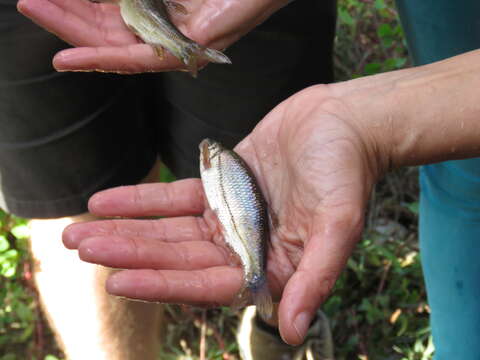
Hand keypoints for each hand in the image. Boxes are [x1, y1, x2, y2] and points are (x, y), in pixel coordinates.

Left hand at [17, 0, 288, 72]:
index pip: (130, 57)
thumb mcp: (221, 25)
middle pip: (108, 35)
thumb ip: (193, 43)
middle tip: (32, 5)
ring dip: (72, 6)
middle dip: (69, 23)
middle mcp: (164, 33)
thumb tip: (156, 53)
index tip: (63, 60)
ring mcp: (159, 12)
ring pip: (107, 14)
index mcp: (181, 49)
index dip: (96, 58)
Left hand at [62, 83, 385, 344]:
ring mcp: (229, 215)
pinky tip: (106, 200)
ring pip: (169, 228)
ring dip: (126, 228)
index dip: (163, 283)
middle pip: (177, 256)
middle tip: (80, 248)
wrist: (344, 122)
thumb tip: (293, 332)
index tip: (117, 279)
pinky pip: (175, 196)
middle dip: (129, 252)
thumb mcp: (340, 224)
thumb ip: (316, 276)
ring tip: (79, 230)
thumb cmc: (349, 171)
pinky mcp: (221, 184)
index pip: (207, 283)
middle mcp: (245, 245)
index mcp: (270, 264)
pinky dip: (142, 199)